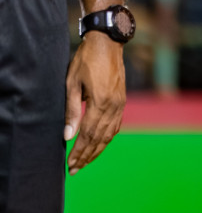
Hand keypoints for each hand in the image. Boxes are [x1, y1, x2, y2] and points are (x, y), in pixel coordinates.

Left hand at [64, 31, 125, 173]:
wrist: (108, 43)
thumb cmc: (86, 61)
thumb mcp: (72, 84)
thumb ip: (71, 111)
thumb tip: (68, 135)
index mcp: (100, 102)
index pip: (87, 134)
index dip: (78, 151)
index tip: (69, 164)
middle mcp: (114, 105)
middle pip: (99, 138)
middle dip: (86, 155)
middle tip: (75, 169)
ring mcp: (120, 103)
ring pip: (109, 134)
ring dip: (97, 150)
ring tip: (86, 161)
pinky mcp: (122, 100)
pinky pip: (116, 125)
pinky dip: (107, 138)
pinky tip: (100, 144)